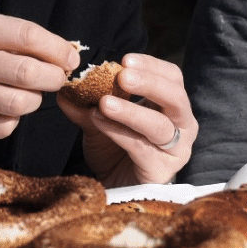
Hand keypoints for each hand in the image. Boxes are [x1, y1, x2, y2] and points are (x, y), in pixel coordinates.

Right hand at [0, 10, 78, 137]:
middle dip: (54, 77)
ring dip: (36, 99)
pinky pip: (3, 126)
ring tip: (30, 92)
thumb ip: (12, 35)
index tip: (70, 57)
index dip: (57, 49)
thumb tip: (61, 52)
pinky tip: (6, 107)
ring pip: (20, 103)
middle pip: (28, 73)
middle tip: (57, 77)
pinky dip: (14, 118)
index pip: (28, 36)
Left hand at [57, 53, 194, 186]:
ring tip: (104, 103)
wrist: (113, 188)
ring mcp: (176, 150)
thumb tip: (64, 86)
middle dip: (149, 83)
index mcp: (170, 106)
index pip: (172, 77)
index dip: (152, 66)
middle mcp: (182, 126)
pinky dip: (119, 133)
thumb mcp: (98, 120)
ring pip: (160, 125)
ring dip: (131, 111)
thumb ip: (85, 102)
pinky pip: (142, 149)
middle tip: (122, 75)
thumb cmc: (114, 149)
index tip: (125, 59)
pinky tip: (100, 122)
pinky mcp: (162, 171)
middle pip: (175, 97)